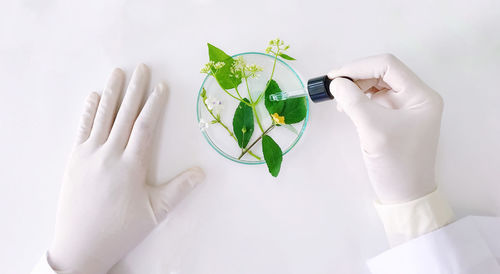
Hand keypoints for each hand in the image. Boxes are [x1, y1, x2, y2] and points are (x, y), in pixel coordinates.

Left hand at [48, 64, 204, 272]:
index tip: (160, 86)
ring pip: (102, 116)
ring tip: (118, 73)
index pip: (145, 126)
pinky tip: (94, 97)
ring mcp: (89, 154)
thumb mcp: (155, 212)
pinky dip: (89, 111)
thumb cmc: (121, 229)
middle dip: (135, 89)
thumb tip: (202, 172)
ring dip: (111, 93)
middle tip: (142, 68)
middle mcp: (109, 154)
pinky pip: (82, 129)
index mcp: (131, 165)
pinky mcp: (74, 159)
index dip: (154, 104)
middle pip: (125, 115)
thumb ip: (179, 190)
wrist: (80, 244)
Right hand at [328, 54, 442, 202]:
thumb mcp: (373, 129)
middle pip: (382, 72)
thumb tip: (336, 83)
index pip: (388, 66)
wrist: (404, 195)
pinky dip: (359, 99)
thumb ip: (353, 101)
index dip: (358, 67)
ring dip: (356, 88)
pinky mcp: (395, 118)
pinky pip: (375, 99)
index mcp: (421, 95)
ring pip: (377, 84)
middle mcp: (416, 97)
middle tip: (334, 88)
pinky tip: (348, 108)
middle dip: (356, 77)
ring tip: (340, 101)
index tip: (334, 78)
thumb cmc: (395, 163)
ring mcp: (406, 107)